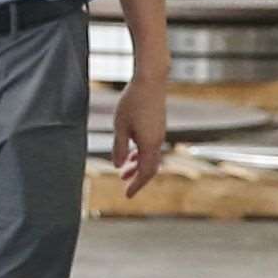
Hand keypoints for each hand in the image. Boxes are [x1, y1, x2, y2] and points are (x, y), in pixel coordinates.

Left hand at [108, 73, 167, 195]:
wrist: (150, 81)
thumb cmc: (132, 102)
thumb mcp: (120, 126)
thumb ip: (119, 147)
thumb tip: (119, 166)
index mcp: (150, 144)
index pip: (145, 172)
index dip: (136, 185)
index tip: (127, 195)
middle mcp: (157, 141)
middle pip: (150, 167)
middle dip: (137, 178)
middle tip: (125, 187)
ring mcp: (158, 133)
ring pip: (149, 157)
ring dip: (137, 166)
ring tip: (124, 173)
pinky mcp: (157, 126)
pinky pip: (149, 147)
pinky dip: (140, 154)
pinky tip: (130, 155)